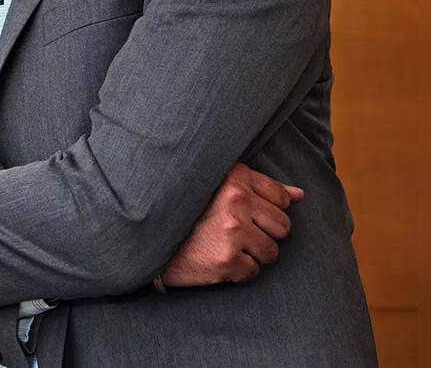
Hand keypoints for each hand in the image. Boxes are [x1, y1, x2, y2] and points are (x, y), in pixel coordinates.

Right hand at [161, 162, 303, 285]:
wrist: (148, 237)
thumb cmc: (187, 209)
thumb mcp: (220, 186)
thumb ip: (260, 188)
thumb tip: (301, 196)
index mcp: (234, 177)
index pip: (281, 198)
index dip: (267, 210)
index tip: (246, 214)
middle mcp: (235, 201)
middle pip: (283, 226)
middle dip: (265, 233)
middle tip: (237, 233)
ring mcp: (232, 231)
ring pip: (271, 252)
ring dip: (252, 254)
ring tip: (225, 245)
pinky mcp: (227, 260)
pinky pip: (253, 271)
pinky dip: (237, 270)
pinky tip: (216, 258)